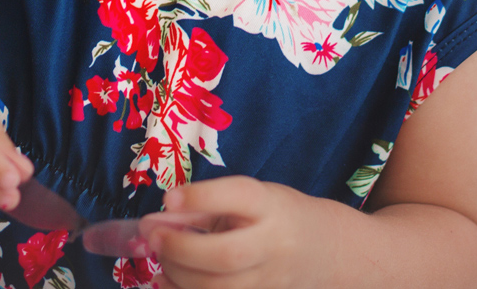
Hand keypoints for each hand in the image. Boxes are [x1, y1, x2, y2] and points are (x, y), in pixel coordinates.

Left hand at [151, 176, 335, 288]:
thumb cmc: (275, 216)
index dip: (201, 197)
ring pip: (218, 288)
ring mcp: (269, 281)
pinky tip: (169, 282)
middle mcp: (274, 245)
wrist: (322, 250)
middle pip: (227, 254)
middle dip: (181, 248)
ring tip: (160, 258)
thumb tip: (154, 222)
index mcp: (272, 206)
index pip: (240, 197)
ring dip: (177, 275)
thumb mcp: (247, 199)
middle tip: (153, 236)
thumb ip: (204, 206)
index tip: (169, 198)